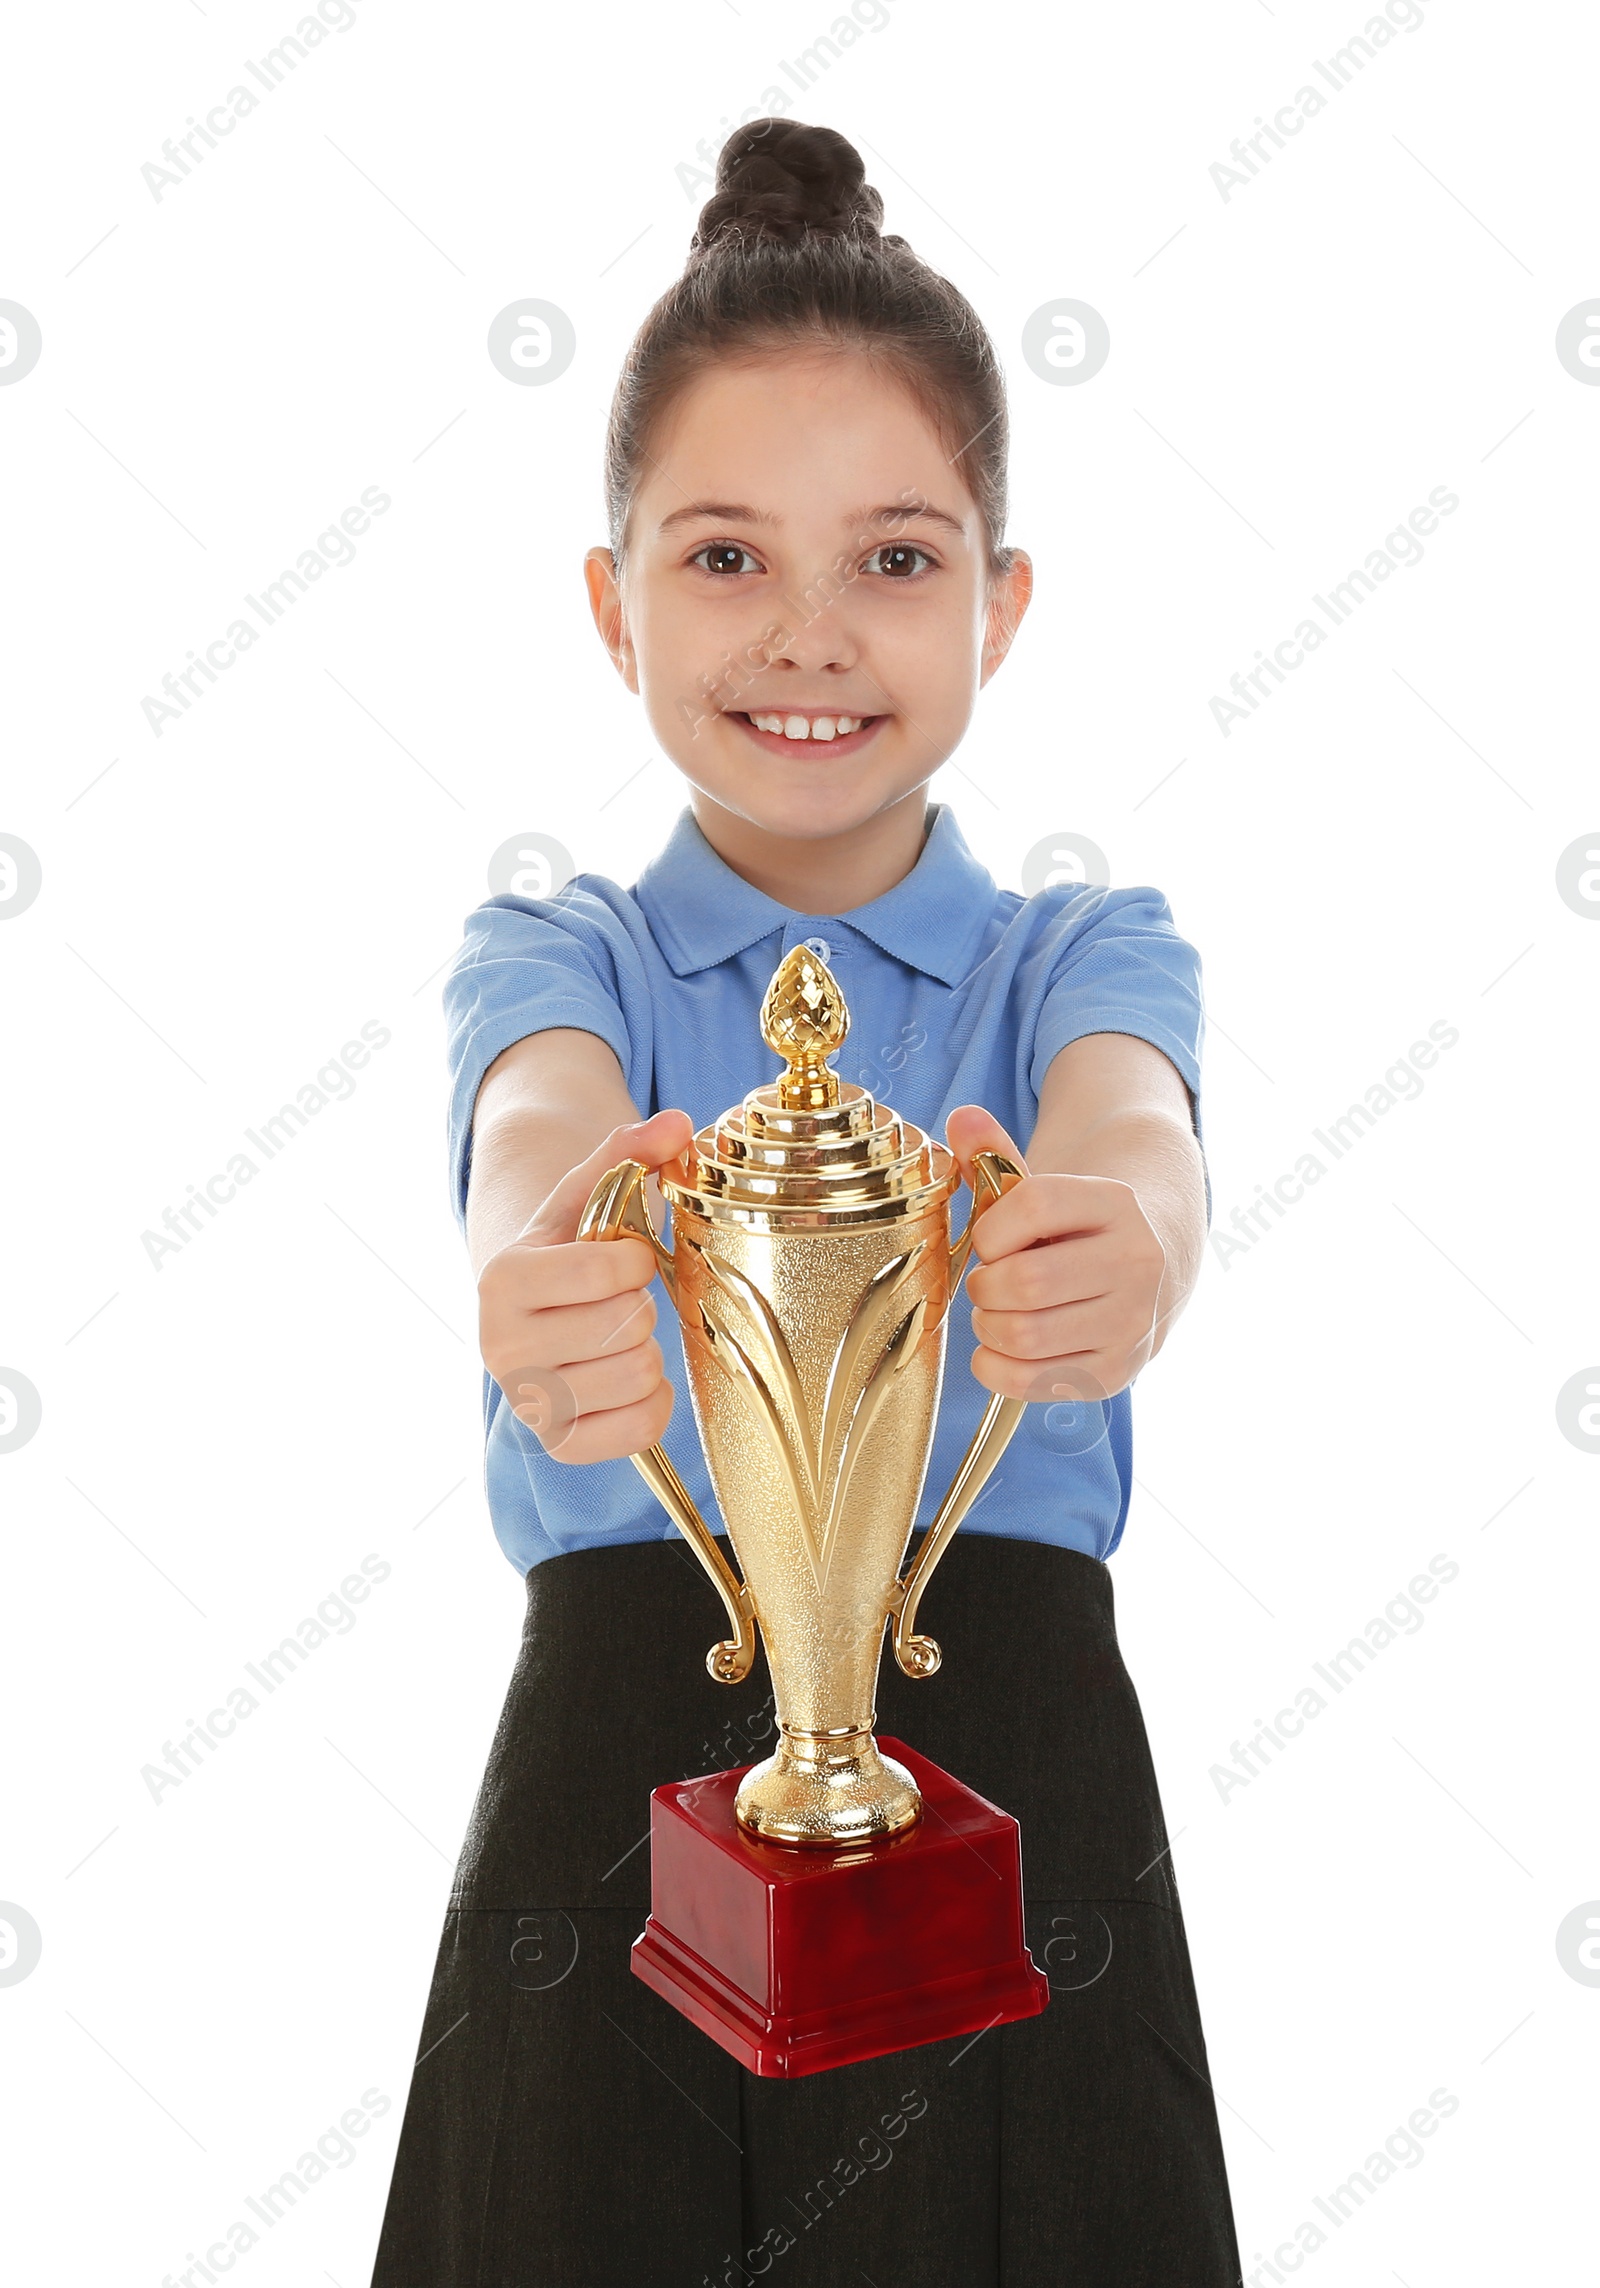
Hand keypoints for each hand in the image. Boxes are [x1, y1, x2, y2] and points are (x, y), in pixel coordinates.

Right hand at [476, 1109, 692, 1463]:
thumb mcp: (590, 1195)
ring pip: (640, 1376)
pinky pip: (643, 1428)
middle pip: (629, 1326)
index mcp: (502, 1280)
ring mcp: (527, 1405)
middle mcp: (500, 1349)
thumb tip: (677, 1124)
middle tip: (616, 1303)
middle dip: (640, 1306)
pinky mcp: (560, 1446)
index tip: (622, 1258)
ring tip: (618, 1339)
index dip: (636, 1258)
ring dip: (648, 1352)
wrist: (534, 1317)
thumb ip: (629, 1151)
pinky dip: (653, 1402)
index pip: (608, 1271)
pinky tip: (627, 1380)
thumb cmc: (570, 1251)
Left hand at [945, 1105, 1167, 1405]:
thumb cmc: (1077, 1229)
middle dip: (984, 1285)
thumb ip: (995, 1157)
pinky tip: (1001, 1347)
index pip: (1032, 1207)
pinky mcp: (1118, 1372)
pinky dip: (995, 1366)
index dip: (989, 1228)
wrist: (1154, 1268)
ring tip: (996, 1312)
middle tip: (988, 1283)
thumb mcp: (1044, 1189)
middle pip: (1024, 1281)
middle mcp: (1137, 1262)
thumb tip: (961, 1117)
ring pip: (1025, 1334)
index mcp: (1117, 1203)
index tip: (990, 1238)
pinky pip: (1030, 1381)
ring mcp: (1133, 1323)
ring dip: (988, 1325)